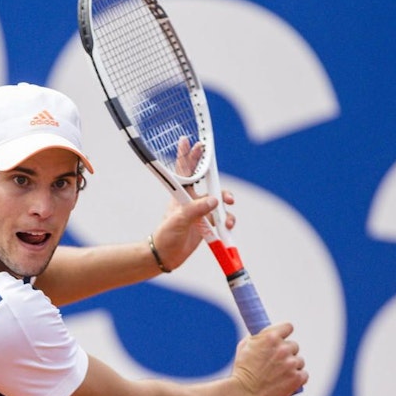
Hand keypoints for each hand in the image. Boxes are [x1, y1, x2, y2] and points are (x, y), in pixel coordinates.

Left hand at [151, 137, 235, 270]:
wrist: (166, 256)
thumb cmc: (165, 236)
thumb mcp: (179, 221)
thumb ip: (196, 210)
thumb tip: (215, 201)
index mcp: (180, 196)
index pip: (184, 171)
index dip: (186, 155)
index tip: (188, 140)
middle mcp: (191, 201)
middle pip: (206, 181)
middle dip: (214, 174)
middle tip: (218, 173)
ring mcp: (200, 212)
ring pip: (218, 200)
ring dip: (226, 202)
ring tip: (229, 208)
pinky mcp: (207, 224)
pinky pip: (222, 218)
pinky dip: (228, 220)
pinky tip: (228, 226)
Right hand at [231, 322, 307, 395]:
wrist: (244, 393)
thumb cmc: (241, 370)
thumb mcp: (244, 347)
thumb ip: (257, 338)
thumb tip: (264, 334)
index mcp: (270, 337)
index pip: (288, 327)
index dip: (284, 333)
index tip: (281, 339)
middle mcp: (283, 348)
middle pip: (294, 345)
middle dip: (286, 352)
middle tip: (276, 362)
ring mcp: (291, 363)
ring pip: (299, 360)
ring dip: (292, 366)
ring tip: (279, 375)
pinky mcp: (297, 378)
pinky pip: (304, 374)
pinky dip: (297, 378)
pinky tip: (286, 381)